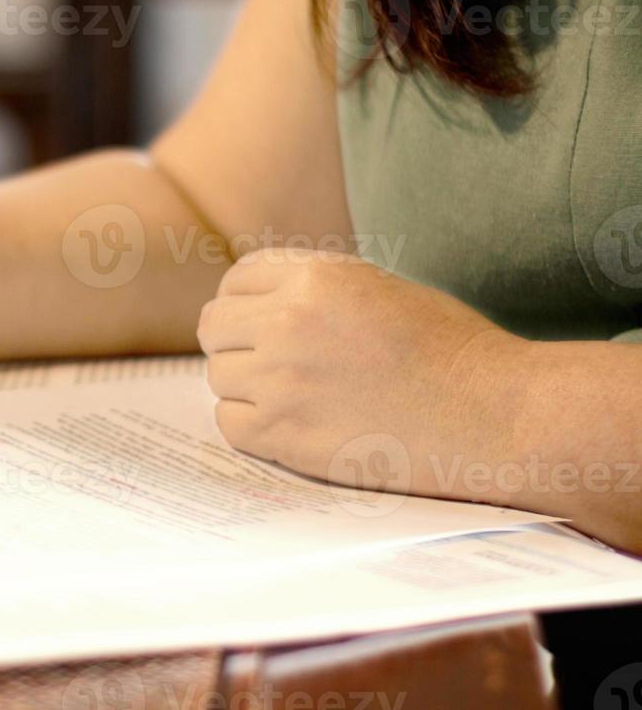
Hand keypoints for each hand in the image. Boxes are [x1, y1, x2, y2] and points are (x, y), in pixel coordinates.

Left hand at [197, 248, 527, 496]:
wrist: (495, 416)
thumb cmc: (451, 353)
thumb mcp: (378, 289)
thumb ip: (315, 291)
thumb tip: (258, 306)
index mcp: (316, 276)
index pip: (236, 280)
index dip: (246, 302)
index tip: (261, 323)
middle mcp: (289, 320)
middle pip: (215, 327)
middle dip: (237, 342)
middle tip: (270, 364)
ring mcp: (282, 377)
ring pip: (218, 375)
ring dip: (245, 386)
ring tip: (293, 396)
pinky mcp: (283, 432)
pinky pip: (229, 422)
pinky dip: (249, 425)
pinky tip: (289, 425)